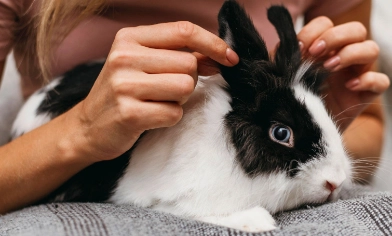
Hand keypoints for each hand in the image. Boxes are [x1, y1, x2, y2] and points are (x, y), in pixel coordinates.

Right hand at [69, 21, 238, 161]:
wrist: (88, 127)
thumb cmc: (124, 92)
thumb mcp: (144, 64)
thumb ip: (180, 55)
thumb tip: (220, 56)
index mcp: (129, 38)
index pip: (183, 31)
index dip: (213, 43)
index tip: (230, 58)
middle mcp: (124, 57)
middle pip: (189, 63)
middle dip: (188, 80)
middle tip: (165, 89)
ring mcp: (124, 85)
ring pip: (185, 86)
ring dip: (180, 99)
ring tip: (157, 101)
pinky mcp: (129, 113)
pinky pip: (174, 113)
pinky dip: (170, 117)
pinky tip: (150, 116)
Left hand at [297, 17, 388, 130]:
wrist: (302, 129)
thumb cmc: (294, 98)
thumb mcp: (286, 76)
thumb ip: (286, 59)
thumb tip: (287, 45)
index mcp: (323, 48)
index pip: (326, 25)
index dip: (314, 31)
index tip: (299, 47)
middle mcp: (343, 56)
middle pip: (355, 30)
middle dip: (335, 36)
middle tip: (315, 52)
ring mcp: (357, 74)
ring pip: (371, 49)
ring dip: (350, 54)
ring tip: (330, 67)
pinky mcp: (365, 95)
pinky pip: (381, 81)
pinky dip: (368, 80)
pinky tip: (349, 86)